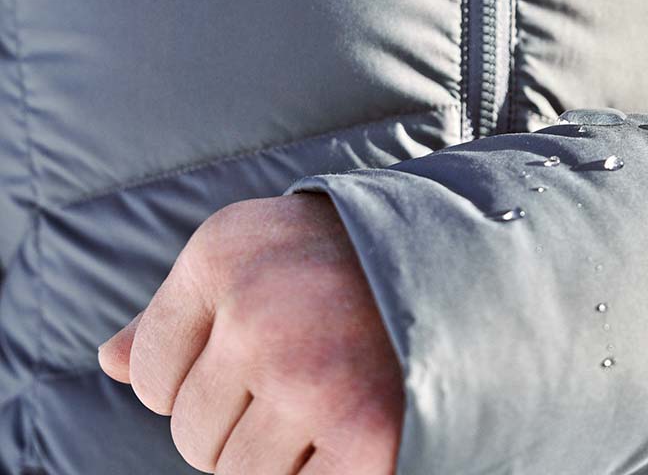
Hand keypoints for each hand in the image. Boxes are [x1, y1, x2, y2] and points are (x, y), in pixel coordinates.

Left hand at [98, 194, 403, 473]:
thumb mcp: (266, 253)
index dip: (199, 379)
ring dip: (281, 456)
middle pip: (189, 433)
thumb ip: (185, 308)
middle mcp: (259, 309)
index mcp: (224, 252)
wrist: (483, 258)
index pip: (145, 372)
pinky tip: (361, 424)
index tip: (264, 352)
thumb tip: (107, 361)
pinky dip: (325, 471)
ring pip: (236, 473)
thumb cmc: (359, 261)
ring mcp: (310, 374)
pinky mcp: (362, 432)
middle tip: (312, 378)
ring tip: (338, 398)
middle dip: (241, 424)